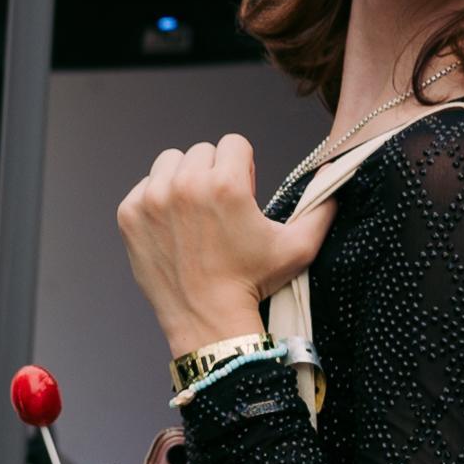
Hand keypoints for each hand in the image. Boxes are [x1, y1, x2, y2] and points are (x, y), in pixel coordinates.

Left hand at [119, 134, 333, 359]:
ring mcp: (151, 199)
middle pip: (202, 151)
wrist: (207, 320)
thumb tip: (333, 173)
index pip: (234, 143)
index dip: (243, 168)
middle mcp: (184, 185)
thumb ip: (322, 207)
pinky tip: (174, 228)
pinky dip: (156, 201)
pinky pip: (144, 186)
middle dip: (214, 173)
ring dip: (183, 181)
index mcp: (225, 184)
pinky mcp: (130, 215)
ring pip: (170, 163)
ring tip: (196, 215)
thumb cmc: (254, 283)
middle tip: (220, 211)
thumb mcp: (298, 246)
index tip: (243, 195)